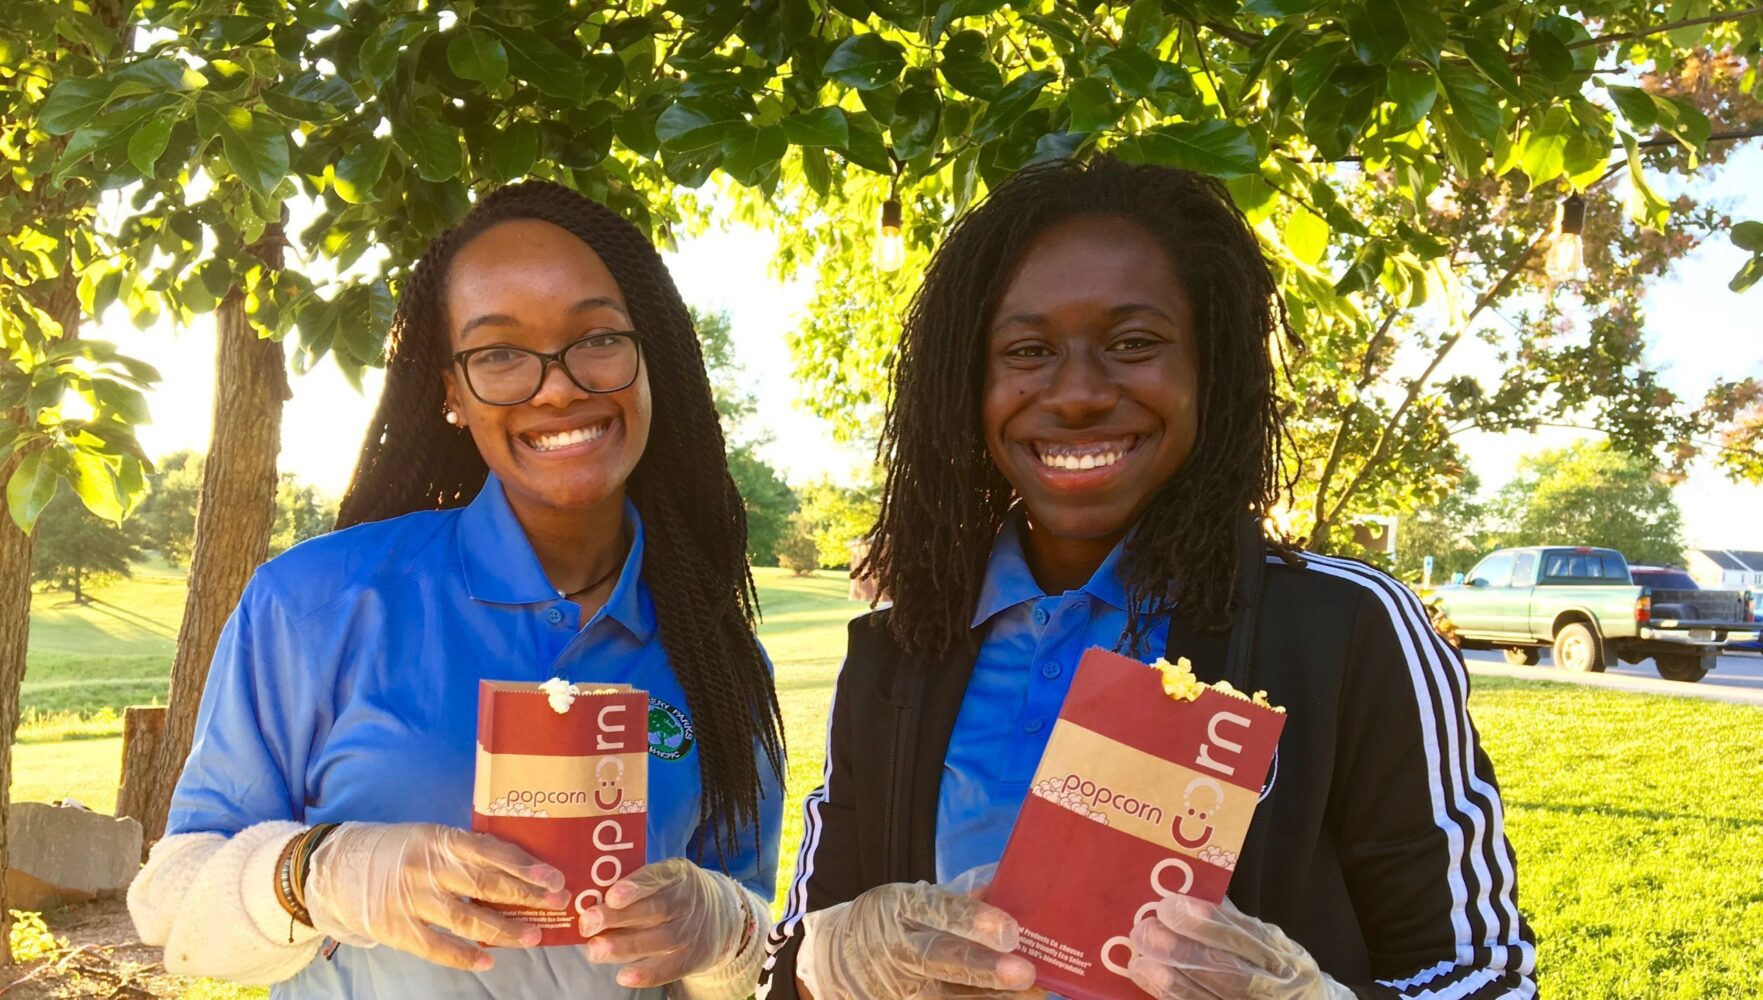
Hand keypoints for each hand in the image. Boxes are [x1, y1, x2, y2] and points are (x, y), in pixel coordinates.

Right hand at [304, 822, 567, 971]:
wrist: (337, 868)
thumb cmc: (397, 851)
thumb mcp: (430, 837)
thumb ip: (465, 851)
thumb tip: (517, 867)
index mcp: (439, 840)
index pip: (490, 851)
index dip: (524, 865)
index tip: (554, 877)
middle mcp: (427, 869)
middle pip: (486, 885)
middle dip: (526, 896)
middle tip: (557, 903)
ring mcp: (411, 900)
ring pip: (468, 920)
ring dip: (505, 930)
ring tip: (534, 936)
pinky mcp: (397, 929)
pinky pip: (437, 947)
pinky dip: (464, 956)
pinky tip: (489, 961)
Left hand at [578, 858, 762, 988]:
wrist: (721, 916)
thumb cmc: (675, 894)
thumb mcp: (665, 877)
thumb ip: (636, 884)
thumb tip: (589, 898)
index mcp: (677, 874)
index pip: (657, 878)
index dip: (635, 887)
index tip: (611, 896)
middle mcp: (687, 901)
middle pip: (655, 910)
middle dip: (618, 918)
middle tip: (588, 923)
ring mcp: (691, 931)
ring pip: (660, 940)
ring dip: (625, 946)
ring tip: (595, 951)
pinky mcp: (693, 957)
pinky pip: (670, 968)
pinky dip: (647, 974)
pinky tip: (623, 976)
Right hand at [799, 869, 1044, 999]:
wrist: (837, 960)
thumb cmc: (885, 921)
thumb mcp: (908, 897)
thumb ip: (953, 900)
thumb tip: (1002, 889)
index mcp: (900, 908)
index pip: (938, 912)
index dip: (974, 921)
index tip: (1009, 931)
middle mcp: (899, 949)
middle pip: (944, 959)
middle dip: (986, 968)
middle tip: (1025, 971)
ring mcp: (900, 986)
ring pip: (948, 995)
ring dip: (990, 996)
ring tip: (1031, 994)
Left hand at [1126, 894, 1353, 999]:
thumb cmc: (1284, 968)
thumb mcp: (1274, 940)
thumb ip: (1238, 923)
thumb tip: (1193, 897)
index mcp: (1279, 954)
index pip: (1238, 935)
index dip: (1201, 921)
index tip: (1168, 905)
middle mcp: (1270, 984)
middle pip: (1222, 968)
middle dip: (1179, 950)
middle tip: (1145, 931)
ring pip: (1207, 997)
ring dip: (1169, 979)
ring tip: (1140, 961)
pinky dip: (1173, 997)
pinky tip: (1151, 982)